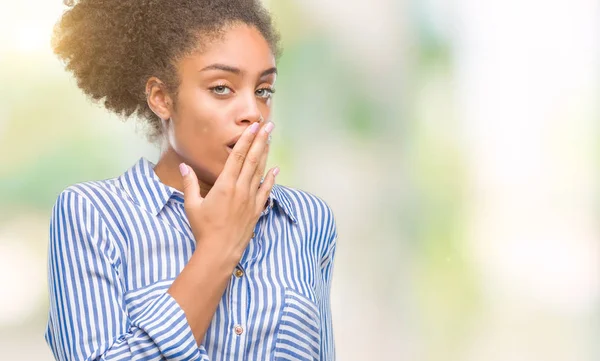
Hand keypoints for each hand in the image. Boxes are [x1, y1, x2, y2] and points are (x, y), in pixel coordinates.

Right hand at [179, 121, 278, 264]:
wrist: (220, 251)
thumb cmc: (204, 229)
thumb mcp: (192, 205)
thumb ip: (189, 183)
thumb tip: (184, 166)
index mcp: (224, 185)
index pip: (237, 157)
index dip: (246, 140)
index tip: (254, 128)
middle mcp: (240, 189)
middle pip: (252, 159)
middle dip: (260, 141)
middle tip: (269, 126)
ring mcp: (250, 199)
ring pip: (260, 172)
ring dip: (265, 154)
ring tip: (270, 140)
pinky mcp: (256, 210)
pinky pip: (266, 191)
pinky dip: (271, 179)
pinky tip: (275, 170)